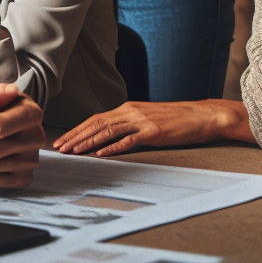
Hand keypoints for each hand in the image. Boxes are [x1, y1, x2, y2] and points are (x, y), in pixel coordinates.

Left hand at [50, 100, 246, 156]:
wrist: (201, 115)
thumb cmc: (176, 120)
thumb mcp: (148, 118)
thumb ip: (130, 125)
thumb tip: (111, 138)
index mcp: (128, 108)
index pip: (96, 118)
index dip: (77, 129)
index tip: (63, 140)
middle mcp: (131, 111)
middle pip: (96, 123)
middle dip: (75, 136)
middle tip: (59, 148)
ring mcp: (142, 120)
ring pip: (108, 130)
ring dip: (88, 142)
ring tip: (73, 151)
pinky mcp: (153, 131)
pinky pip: (129, 140)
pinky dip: (113, 147)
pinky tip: (101, 154)